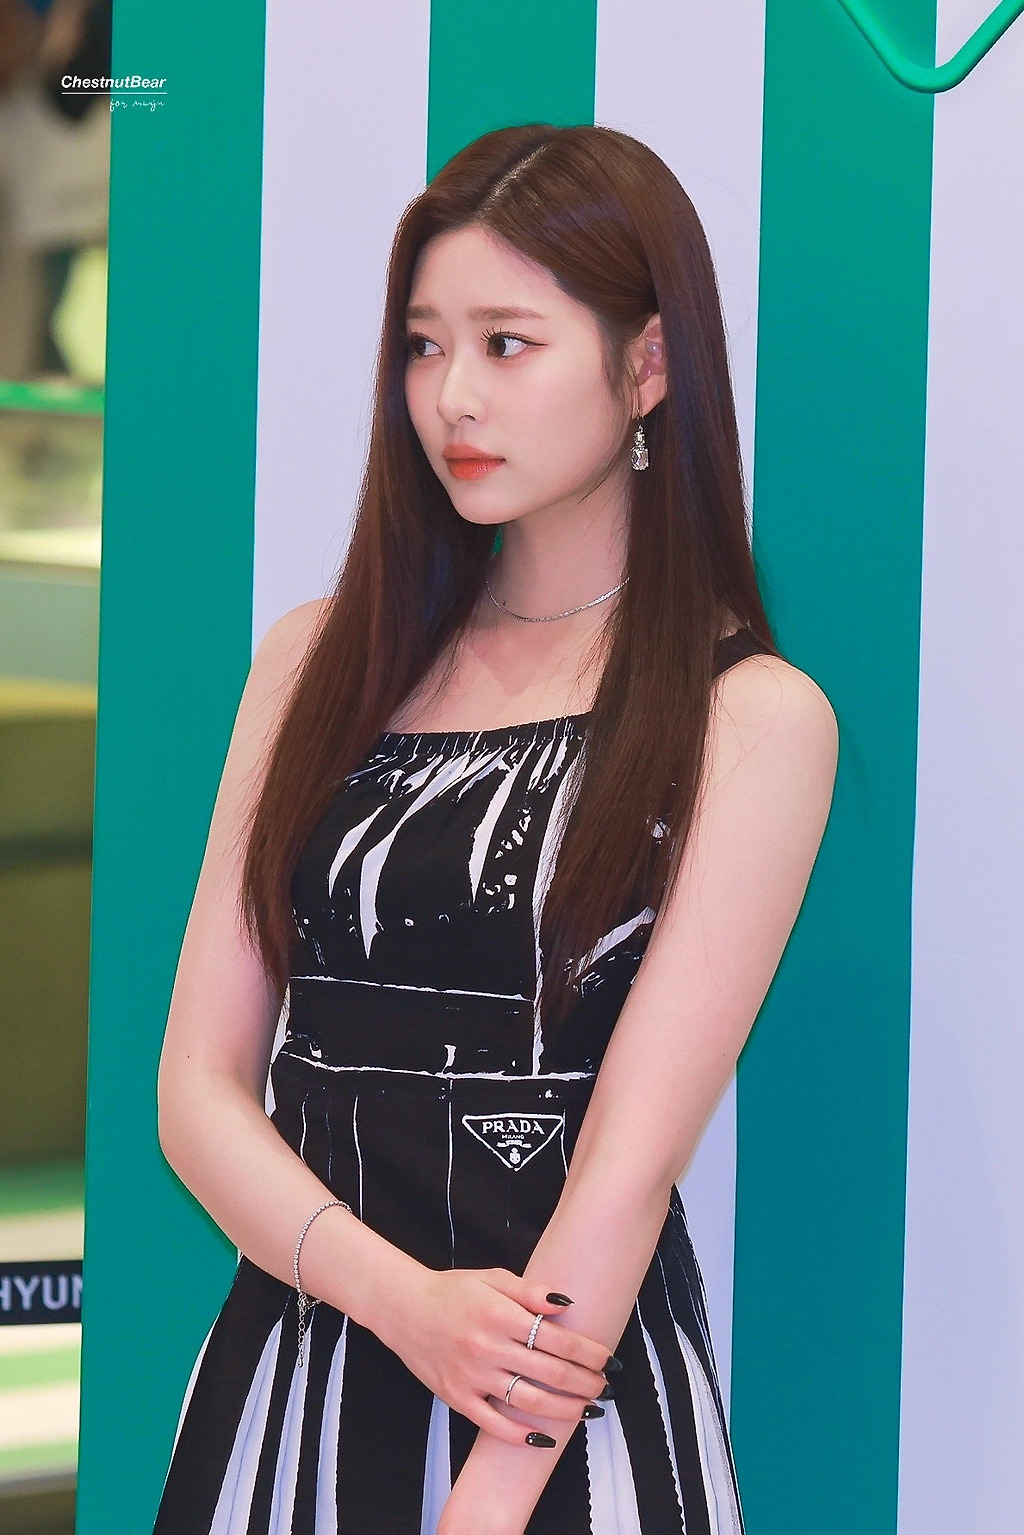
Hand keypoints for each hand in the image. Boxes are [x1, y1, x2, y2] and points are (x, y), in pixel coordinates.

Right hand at [371, 1265, 610, 1446]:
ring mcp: (472, 1376)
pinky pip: (493, 1424)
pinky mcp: (457, 1398)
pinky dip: (520, 1435)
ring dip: (564, 1410)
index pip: (556, 1339)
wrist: (404, 1308)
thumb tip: (566, 1303)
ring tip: (588, 1411)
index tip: (608, 1360)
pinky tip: (545, 1437)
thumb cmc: (453, 1291)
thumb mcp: (493, 1278)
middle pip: (549, 1373)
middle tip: (604, 1388)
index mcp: (500, 1315)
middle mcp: (488, 1347)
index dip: (588, 1352)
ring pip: (528, 1401)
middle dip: (585, 1383)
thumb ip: (530, 1291)